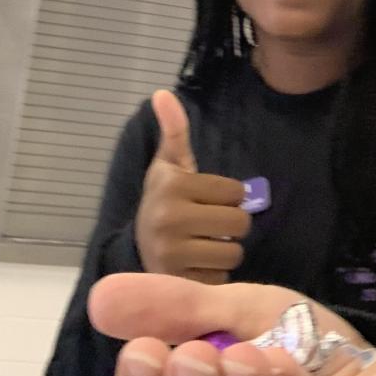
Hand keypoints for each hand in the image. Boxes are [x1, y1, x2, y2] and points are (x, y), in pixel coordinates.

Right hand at [135, 91, 251, 279]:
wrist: (136, 246)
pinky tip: (197, 265)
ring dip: (226, 251)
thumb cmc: (164, 199)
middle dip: (231, 225)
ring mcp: (172, 254)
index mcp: (173, 186)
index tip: (210, 200)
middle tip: (211, 225)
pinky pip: (220, 278)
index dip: (229, 197)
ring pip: (233, 253)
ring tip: (204, 245)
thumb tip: (162, 93)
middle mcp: (170, 219)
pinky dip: (214, 274)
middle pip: (239, 224)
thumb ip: (174, 130)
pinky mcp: (177, 282)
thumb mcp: (169, 164)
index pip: (236, 192)